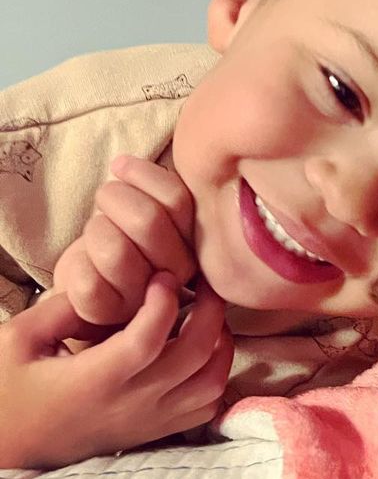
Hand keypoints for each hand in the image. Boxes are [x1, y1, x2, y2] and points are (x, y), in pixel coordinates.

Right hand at [0, 274, 233, 469]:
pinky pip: (204, 409)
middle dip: (210, 312)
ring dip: (221, 346)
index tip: (162, 275)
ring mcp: (148, 422)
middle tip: (202, 284)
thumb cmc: (7, 392)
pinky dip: (216, 378)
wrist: (7, 449)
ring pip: (210, 385)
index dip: (165, 301)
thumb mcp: (16, 340)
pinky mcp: (153, 433)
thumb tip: (105, 285)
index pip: (149, 339)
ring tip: (206, 317)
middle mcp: (131, 403)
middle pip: (195, 357)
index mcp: (95, 379)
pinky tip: (202, 354)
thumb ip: (61, 308)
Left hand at [53, 155, 197, 328]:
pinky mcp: (108, 314)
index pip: (178, 199)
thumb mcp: (152, 206)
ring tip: (98, 230)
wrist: (93, 278)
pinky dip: (79, 261)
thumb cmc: (123, 234)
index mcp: (196, 241)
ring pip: (115, 250)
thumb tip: (123, 164)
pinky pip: (89, 280)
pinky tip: (86, 261)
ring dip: (96, 229)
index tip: (122, 167)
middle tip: (107, 199)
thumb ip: (160, 189)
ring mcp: (144, 299)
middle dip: (114, 197)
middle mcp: (179, 274)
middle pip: (147, 220)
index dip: (143, 175)